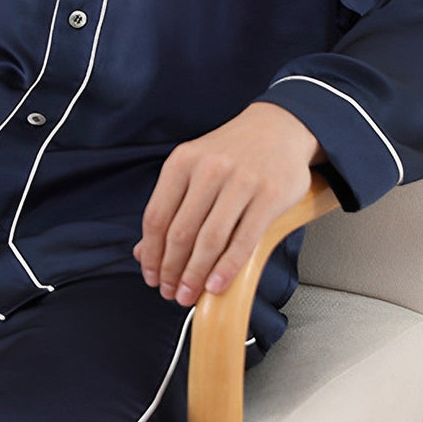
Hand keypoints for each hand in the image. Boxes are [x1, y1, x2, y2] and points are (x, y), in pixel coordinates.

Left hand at [136, 102, 323, 306]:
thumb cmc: (232, 153)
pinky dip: (227, 268)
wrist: (279, 127)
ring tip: (190, 293)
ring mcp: (240, 181)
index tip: (151, 276)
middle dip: (172, 270)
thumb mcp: (193, 167)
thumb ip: (169, 207)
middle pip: (180, 233)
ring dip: (196, 275)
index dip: (150, 254)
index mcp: (182, 162)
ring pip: (209, 240)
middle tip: (171, 292)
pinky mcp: (269, 196)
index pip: (156, 217)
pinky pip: (243, 241)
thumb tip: (144, 252)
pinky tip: (216, 285)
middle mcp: (208, 169)